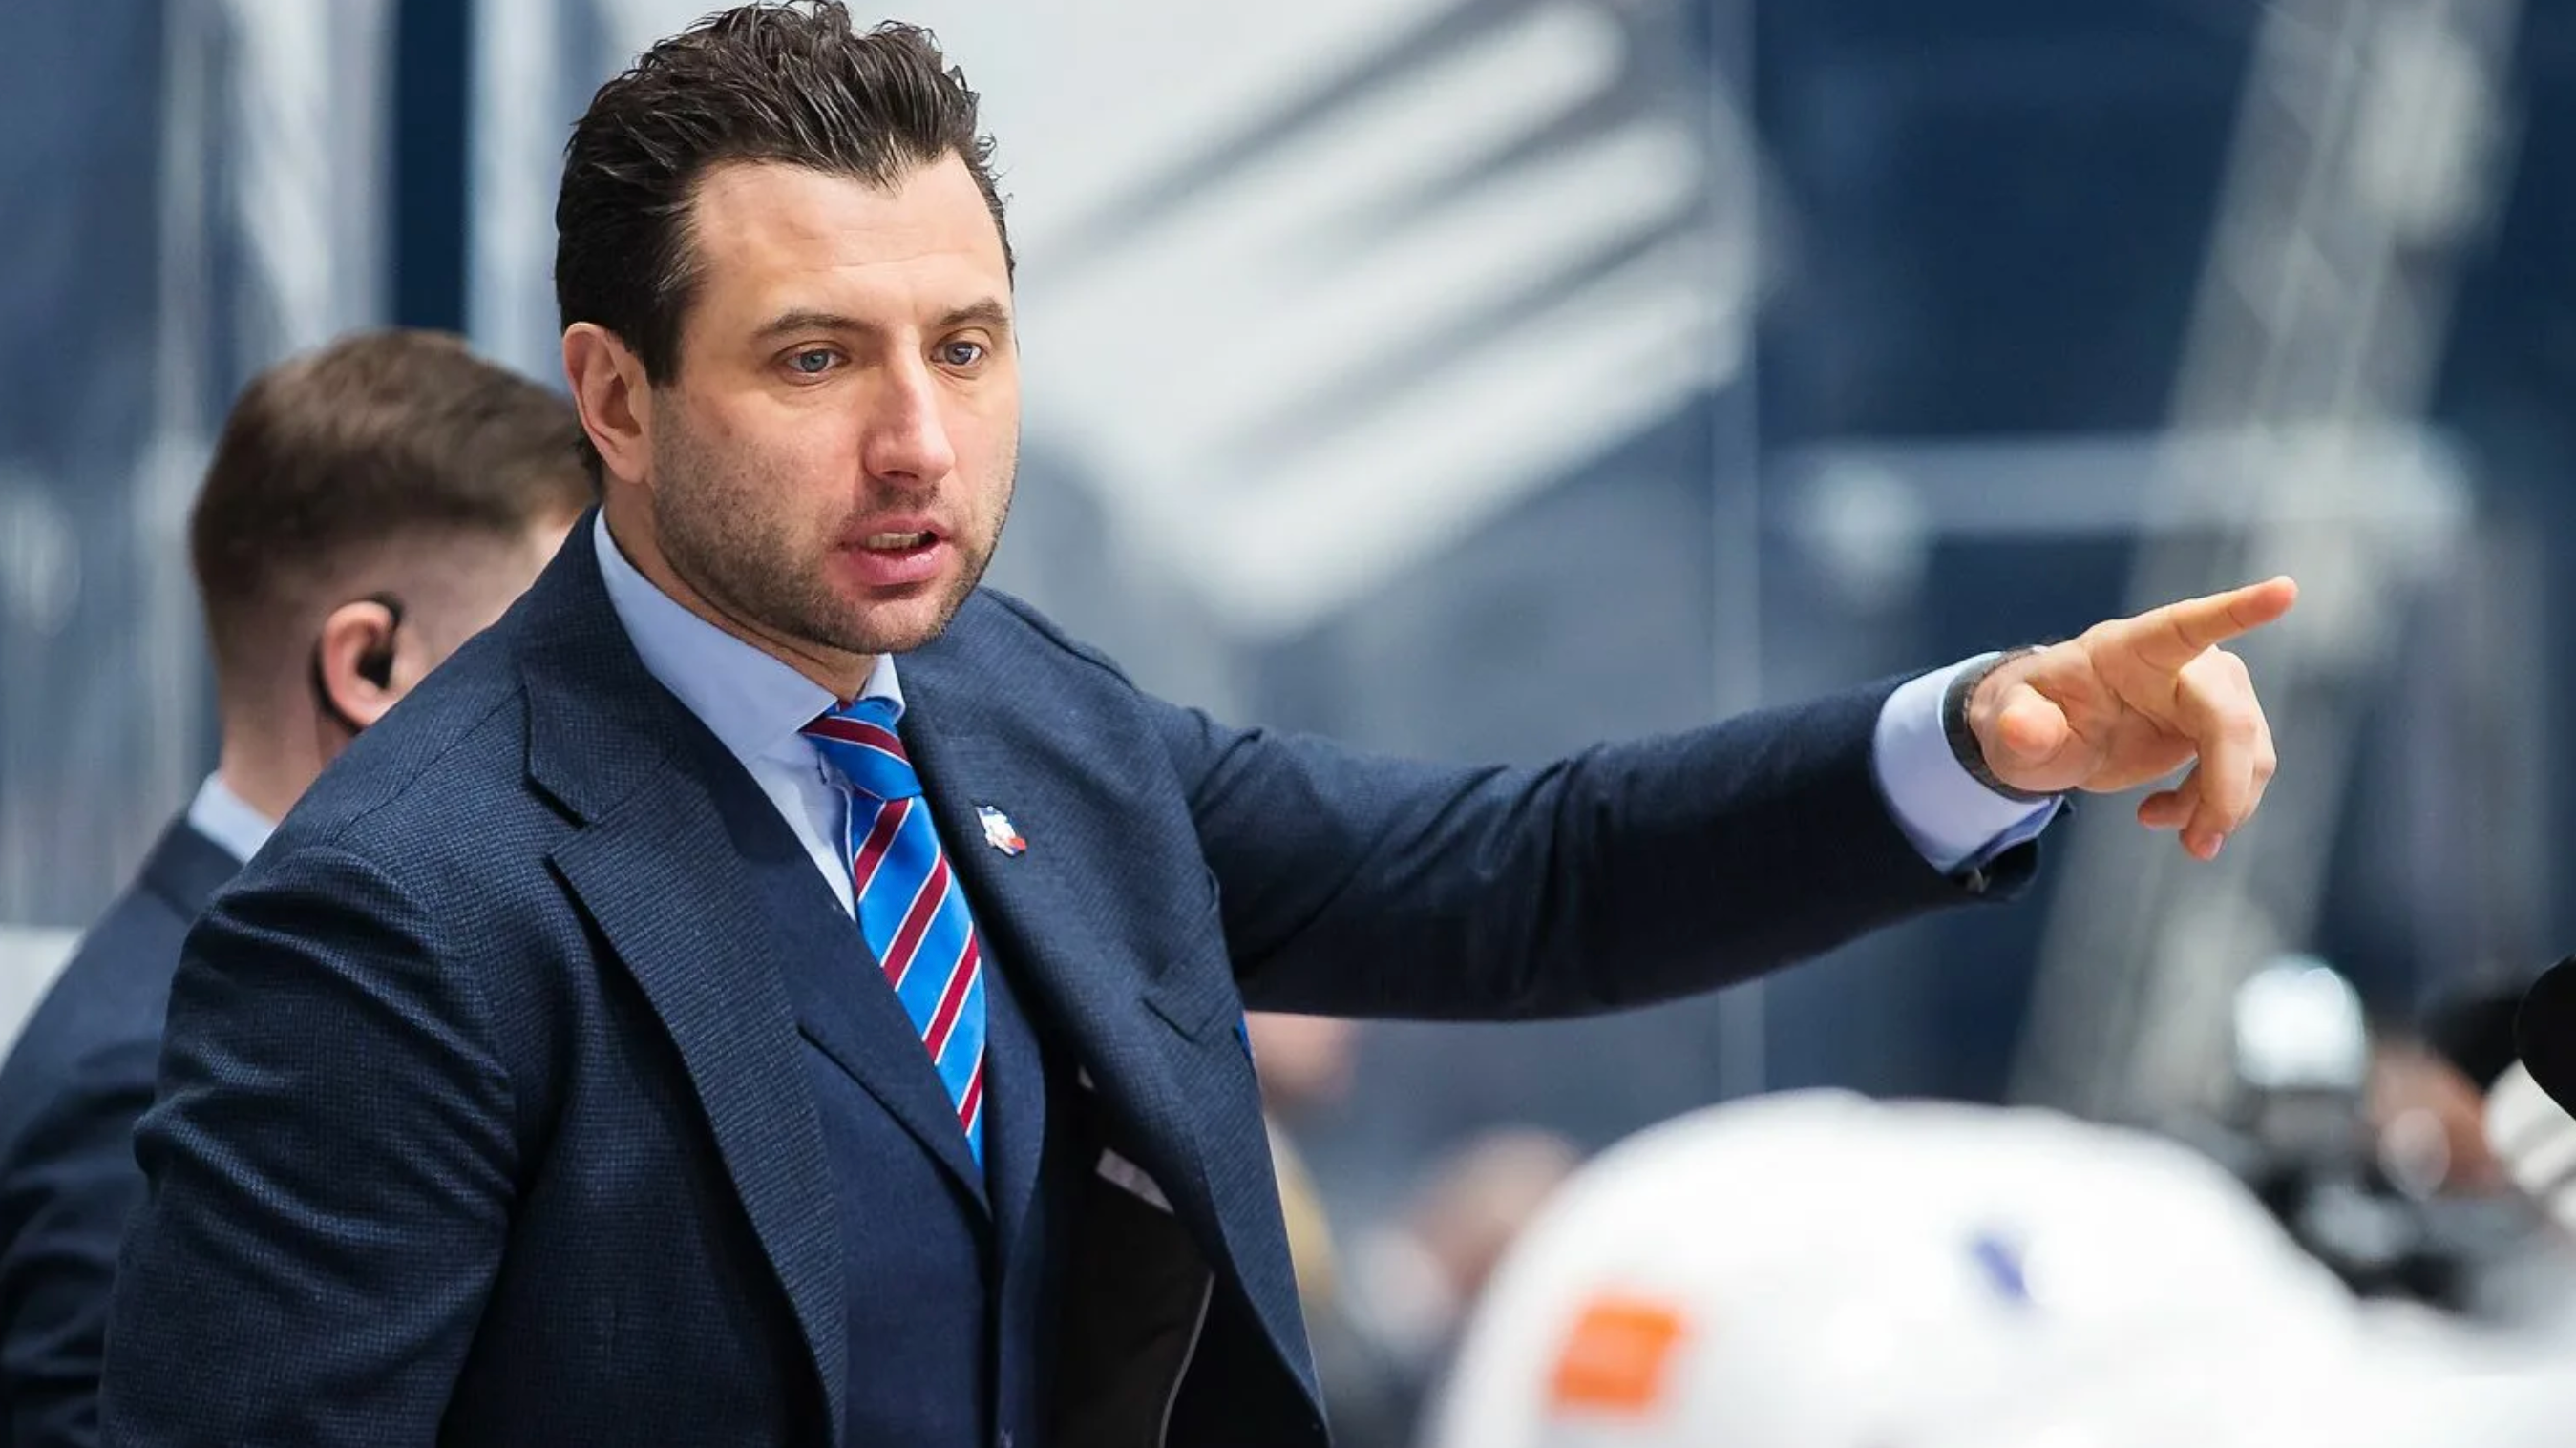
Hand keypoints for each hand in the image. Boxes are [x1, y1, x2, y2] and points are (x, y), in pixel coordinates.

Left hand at [1968, 576, 2297, 860]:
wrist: (2043, 737)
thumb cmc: (2026, 718)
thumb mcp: (2007, 727)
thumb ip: (2018, 726)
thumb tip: (2023, 729)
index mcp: (2128, 648)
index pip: (2186, 624)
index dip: (2237, 610)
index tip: (2285, 591)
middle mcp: (2181, 664)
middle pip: (2231, 718)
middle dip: (2227, 785)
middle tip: (2200, 845)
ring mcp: (2206, 695)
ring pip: (2250, 751)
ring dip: (2225, 806)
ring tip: (2184, 841)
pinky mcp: (2216, 728)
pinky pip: (2241, 772)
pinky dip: (2213, 808)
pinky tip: (2164, 817)